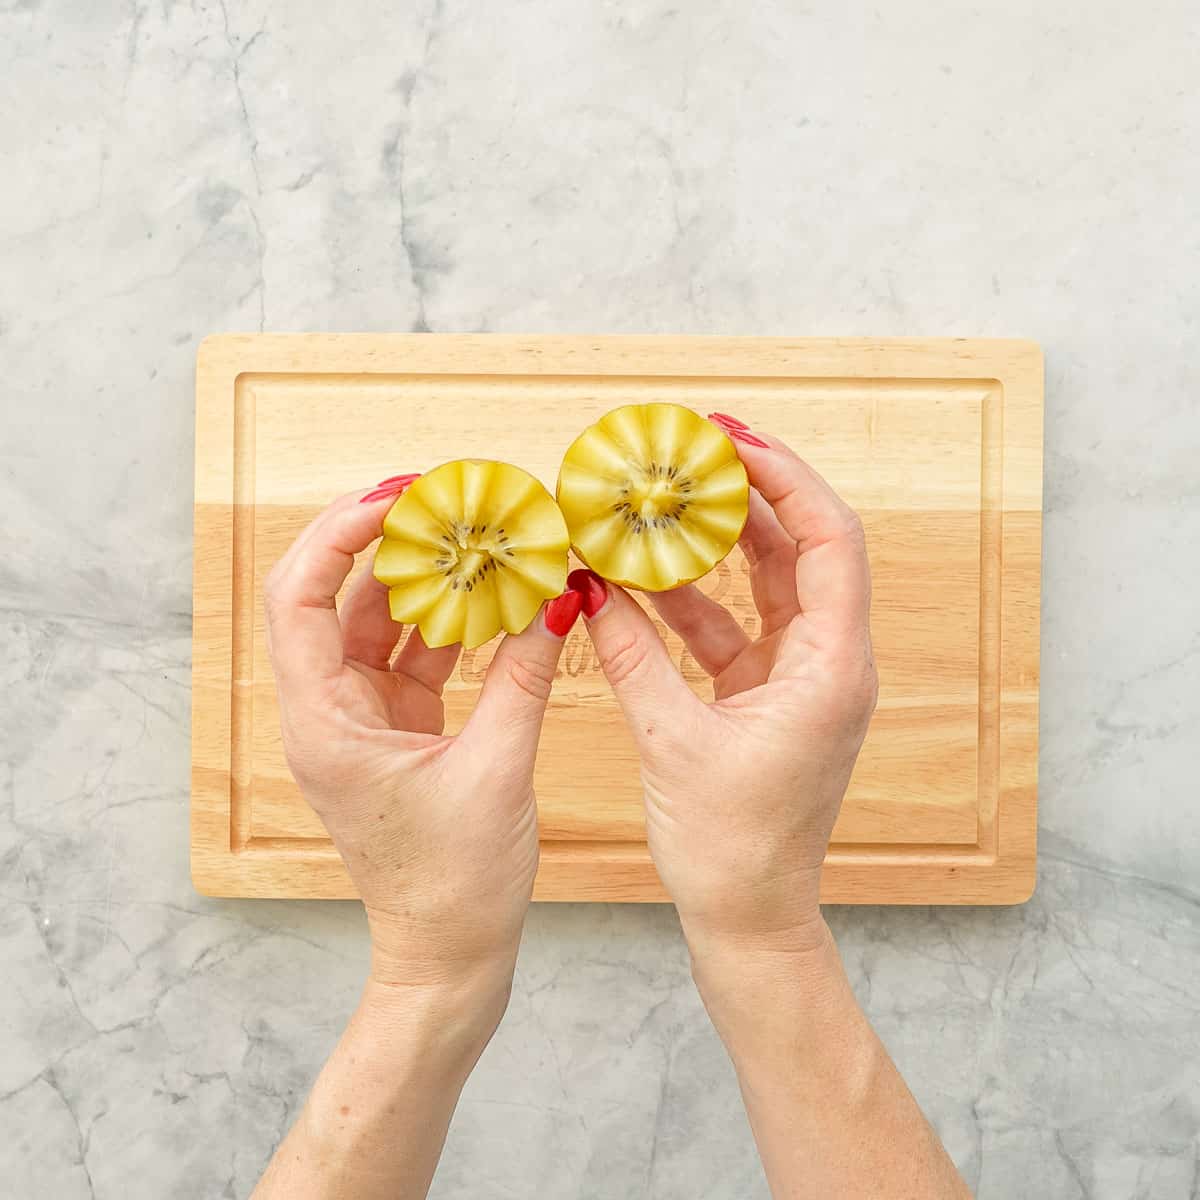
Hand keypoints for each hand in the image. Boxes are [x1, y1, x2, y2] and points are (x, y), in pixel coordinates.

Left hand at [263, 484, 582, 994]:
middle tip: (443, 501)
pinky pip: (413, 656)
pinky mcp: (395, 731)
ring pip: (377, 623)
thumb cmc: (456, 885)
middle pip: (334, 597)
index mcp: (326, 722)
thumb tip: (561, 595)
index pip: (300, 597)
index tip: (399, 496)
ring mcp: (360, 720)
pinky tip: (492, 596)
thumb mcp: (497, 769)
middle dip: (385, 542)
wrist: (449, 957)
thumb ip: (525, 675)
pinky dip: (449, 623)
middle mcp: (329, 713)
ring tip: (475, 537)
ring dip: (423, 580)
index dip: (340, 534)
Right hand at [572, 418, 876, 953]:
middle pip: (800, 547)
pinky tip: (640, 579)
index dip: (785, 477)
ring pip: (766, 584)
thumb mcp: (670, 740)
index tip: (729, 439)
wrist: (749, 918)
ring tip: (663, 500)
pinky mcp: (770, 696)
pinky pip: (735, 627)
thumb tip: (586, 586)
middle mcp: (831, 662)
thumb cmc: (732, 847)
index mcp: (833, 666)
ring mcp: (802, 678)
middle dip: (747, 495)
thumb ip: (629, 655)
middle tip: (691, 453)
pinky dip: (692, 601)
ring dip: (716, 544)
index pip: (828, 537)